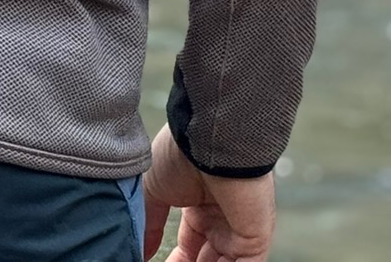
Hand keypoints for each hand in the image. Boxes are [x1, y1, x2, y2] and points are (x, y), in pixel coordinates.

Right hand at [140, 123, 275, 261]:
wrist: (208, 140)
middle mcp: (222, 221)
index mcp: (200, 207)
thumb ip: (149, 223)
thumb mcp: (154, 190)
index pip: (189, 247)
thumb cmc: (180, 155)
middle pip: (205, 260)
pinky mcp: (253, 241)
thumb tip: (137, 249)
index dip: (175, 261)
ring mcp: (239, 231)